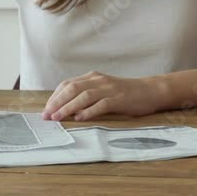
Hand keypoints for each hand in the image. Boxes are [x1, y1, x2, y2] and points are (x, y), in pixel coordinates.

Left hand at [42, 71, 164, 121]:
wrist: (150, 90)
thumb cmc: (125, 93)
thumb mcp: (103, 89)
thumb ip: (87, 95)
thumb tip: (67, 109)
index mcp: (93, 77)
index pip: (68, 84)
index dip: (55, 96)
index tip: (46, 109)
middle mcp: (99, 80)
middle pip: (72, 88)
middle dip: (57, 102)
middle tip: (46, 115)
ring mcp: (109, 89)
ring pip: (84, 96)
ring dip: (68, 107)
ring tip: (58, 117)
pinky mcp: (119, 98)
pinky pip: (101, 104)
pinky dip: (89, 111)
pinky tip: (80, 118)